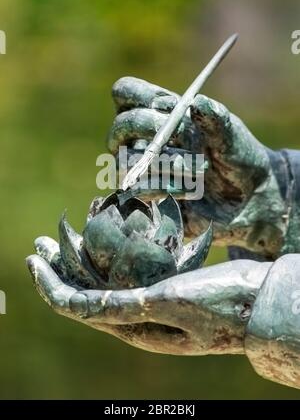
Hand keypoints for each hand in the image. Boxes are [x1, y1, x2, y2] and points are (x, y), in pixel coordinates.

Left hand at [26, 243, 269, 354]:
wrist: (264, 303)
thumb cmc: (225, 304)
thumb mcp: (174, 303)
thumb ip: (125, 307)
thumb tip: (79, 306)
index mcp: (136, 329)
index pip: (78, 308)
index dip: (49, 285)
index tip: (32, 258)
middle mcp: (139, 319)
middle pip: (87, 292)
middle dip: (60, 267)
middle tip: (41, 241)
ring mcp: (152, 304)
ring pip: (106, 281)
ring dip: (82, 259)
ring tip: (67, 234)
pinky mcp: (166, 289)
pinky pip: (127, 274)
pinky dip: (110, 257)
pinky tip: (107, 239)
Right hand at [108, 77, 286, 256]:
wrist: (248, 198)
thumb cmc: (239, 158)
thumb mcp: (232, 136)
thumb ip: (216, 119)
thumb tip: (197, 102)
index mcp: (163, 114)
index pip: (125, 94)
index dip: (130, 96)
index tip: (157, 106)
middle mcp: (147, 139)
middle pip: (120, 126)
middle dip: (145, 127)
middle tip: (178, 136)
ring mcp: (145, 169)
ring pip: (126, 160)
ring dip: (163, 162)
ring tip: (194, 170)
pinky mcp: (149, 197)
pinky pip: (137, 190)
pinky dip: (163, 187)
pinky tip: (188, 190)